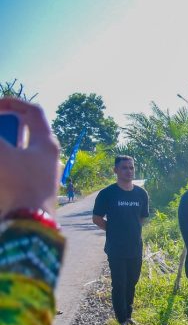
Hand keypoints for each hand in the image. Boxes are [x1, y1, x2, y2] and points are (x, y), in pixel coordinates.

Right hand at [0, 98, 60, 214]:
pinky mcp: (33, 186)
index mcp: (46, 142)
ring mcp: (41, 171)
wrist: (30, 222)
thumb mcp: (0, 154)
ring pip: (19, 150)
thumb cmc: (19, 184)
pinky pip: (16, 168)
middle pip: (25, 130)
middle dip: (6, 128)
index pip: (33, 112)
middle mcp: (47, 155)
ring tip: (2, 154)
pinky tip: (3, 169)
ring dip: (6, 147)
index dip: (12, 102)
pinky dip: (6, 164)